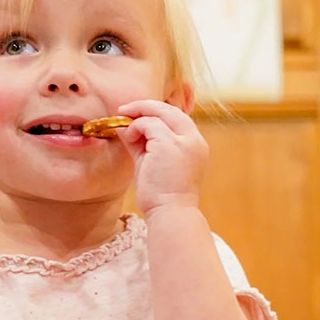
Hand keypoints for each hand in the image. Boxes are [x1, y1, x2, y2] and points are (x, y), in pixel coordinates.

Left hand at [115, 99, 207, 214]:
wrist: (170, 213)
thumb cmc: (161, 195)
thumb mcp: (151, 163)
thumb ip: (142, 143)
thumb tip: (125, 127)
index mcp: (195, 145)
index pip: (176, 119)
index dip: (155, 113)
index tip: (136, 116)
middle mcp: (194, 140)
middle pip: (171, 110)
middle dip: (145, 106)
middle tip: (124, 110)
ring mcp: (184, 141)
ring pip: (159, 114)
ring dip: (138, 118)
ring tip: (125, 130)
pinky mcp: (169, 144)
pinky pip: (149, 124)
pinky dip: (135, 127)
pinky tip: (129, 138)